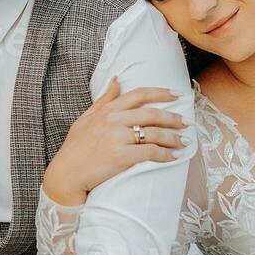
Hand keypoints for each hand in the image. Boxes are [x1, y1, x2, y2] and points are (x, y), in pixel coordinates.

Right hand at [43, 77, 189, 206]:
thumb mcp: (86, 118)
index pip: (139, 94)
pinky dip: (166, 155)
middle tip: (188, 122)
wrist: (66, 174)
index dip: (161, 93)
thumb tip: (117, 79)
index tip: (177, 95)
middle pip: (152, 114)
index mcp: (108, 110)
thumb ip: (104, 99)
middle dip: (174, 117)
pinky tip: (174, 157)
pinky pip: (151, 153)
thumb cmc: (75, 147)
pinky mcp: (122, 157)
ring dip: (173, 138)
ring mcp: (118, 138)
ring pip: (154, 133)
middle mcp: (114, 120)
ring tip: (184, 142)